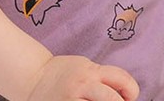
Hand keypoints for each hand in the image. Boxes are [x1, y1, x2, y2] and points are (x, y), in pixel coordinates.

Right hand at [24, 55, 138, 100]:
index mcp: (89, 71)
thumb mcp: (82, 66)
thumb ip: (100, 76)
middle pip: (112, 99)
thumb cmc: (61, 73)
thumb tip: (123, 90)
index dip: (131, 89)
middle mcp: (82, 86)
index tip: (130, 97)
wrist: (32, 79)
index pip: (120, 78)